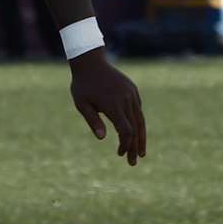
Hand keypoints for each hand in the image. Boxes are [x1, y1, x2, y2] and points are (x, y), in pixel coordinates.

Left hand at [68, 50, 145, 165]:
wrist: (90, 61)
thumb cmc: (82, 85)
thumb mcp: (82, 104)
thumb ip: (92, 121)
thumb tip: (101, 138)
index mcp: (113, 105)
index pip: (126, 131)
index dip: (125, 144)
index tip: (120, 154)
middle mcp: (126, 100)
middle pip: (136, 128)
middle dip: (135, 146)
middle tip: (133, 162)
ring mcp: (131, 94)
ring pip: (140, 119)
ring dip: (141, 136)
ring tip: (141, 151)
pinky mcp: (133, 90)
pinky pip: (138, 109)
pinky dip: (138, 122)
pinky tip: (135, 131)